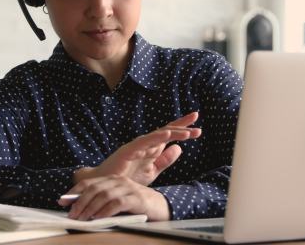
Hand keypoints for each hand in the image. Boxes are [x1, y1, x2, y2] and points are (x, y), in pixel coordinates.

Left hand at [59, 175, 169, 220]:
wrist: (161, 207)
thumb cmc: (136, 205)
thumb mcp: (117, 200)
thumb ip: (102, 201)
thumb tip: (79, 208)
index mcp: (113, 179)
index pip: (89, 182)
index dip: (74, 191)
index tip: (62, 201)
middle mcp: (119, 180)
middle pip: (94, 189)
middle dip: (80, 202)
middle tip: (72, 215)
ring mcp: (128, 188)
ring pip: (104, 195)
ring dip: (90, 208)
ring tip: (82, 219)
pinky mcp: (136, 199)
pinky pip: (117, 203)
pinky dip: (105, 211)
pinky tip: (98, 218)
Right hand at [74, 112, 200, 185]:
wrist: (106, 187)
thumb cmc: (127, 179)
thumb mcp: (152, 171)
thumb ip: (164, 160)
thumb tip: (179, 148)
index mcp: (151, 149)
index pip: (169, 136)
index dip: (182, 129)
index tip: (198, 127)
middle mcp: (145, 145)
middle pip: (166, 131)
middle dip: (181, 125)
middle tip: (196, 117)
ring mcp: (136, 146)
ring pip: (157, 135)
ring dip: (173, 132)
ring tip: (188, 131)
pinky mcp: (128, 150)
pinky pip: (144, 142)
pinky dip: (155, 137)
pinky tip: (167, 134)